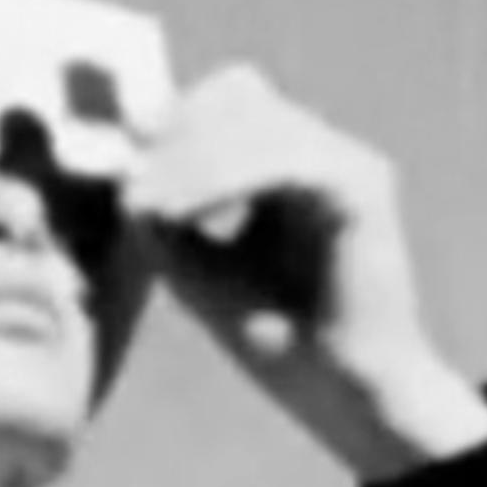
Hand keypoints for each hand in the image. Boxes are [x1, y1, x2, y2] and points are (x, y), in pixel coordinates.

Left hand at [123, 67, 486, 479]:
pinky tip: (187, 214)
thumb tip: (126, 169)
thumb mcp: (194, 263)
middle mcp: (326, 152)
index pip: (229, 97)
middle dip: (178, 138)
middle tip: (136, 195)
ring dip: (192, 162)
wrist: (339, 393)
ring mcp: (348, 163)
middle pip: (240, 94)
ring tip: (155, 212)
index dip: (174, 120)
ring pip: (257, 120)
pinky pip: (284, 158)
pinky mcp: (361, 185)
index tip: (126, 173)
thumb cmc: (275, 337)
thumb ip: (162, 209)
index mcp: (292, 164)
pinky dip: (225, 181)